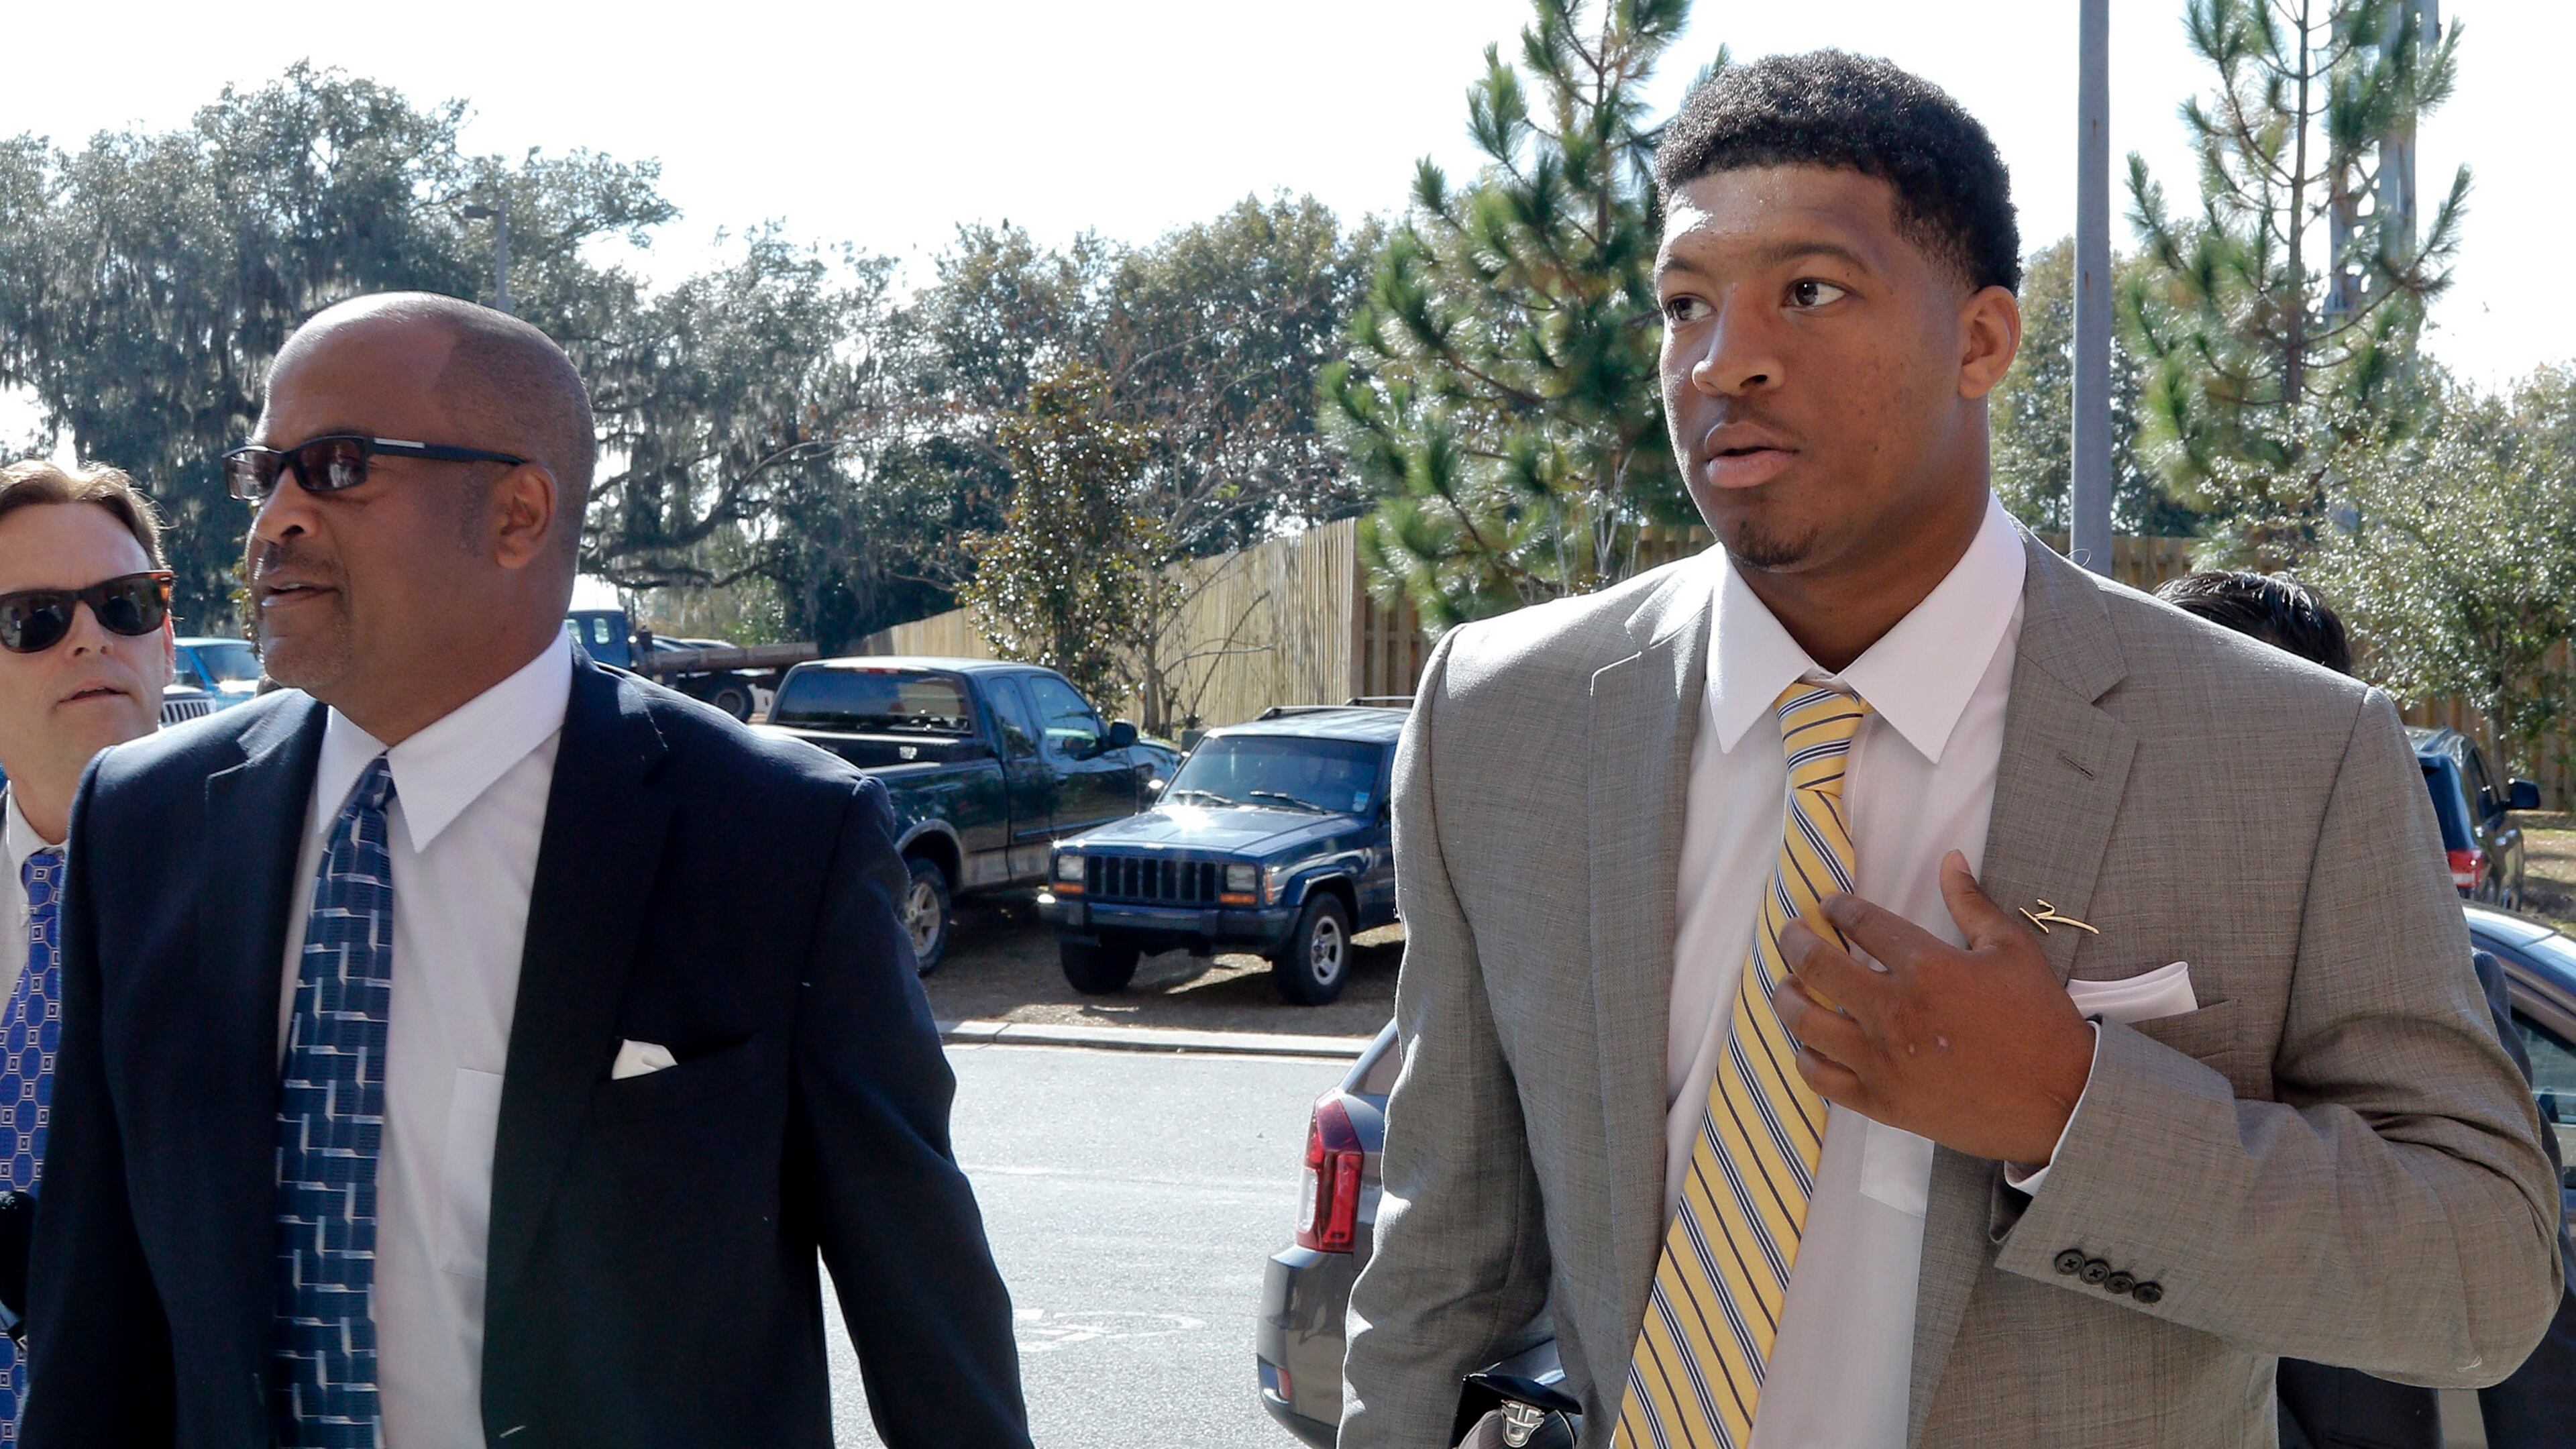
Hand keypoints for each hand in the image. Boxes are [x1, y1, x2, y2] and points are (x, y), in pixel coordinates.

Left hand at [1770, 851, 2095, 1165]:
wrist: (2060, 1101)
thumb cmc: (2039, 1021)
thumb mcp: (2013, 950)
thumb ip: (1972, 902)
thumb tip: (1950, 859)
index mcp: (1925, 967)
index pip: (1861, 924)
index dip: (1838, 908)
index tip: (1829, 905)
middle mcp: (1893, 1011)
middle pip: (1816, 966)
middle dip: (1794, 941)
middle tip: (1789, 933)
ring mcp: (1883, 1060)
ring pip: (1806, 1022)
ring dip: (1787, 997)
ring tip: (1786, 987)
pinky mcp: (1882, 1102)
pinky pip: (1821, 1078)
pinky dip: (1806, 1057)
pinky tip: (1808, 1045)